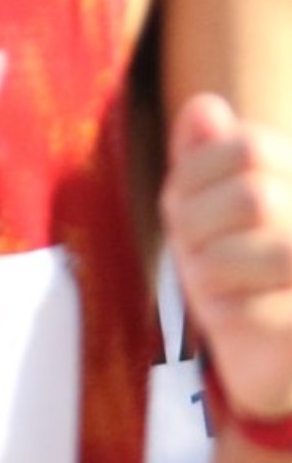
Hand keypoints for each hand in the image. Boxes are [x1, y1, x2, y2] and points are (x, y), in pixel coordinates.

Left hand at [166, 95, 291, 419]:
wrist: (272, 357)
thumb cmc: (237, 270)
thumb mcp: (207, 206)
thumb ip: (204, 156)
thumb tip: (204, 105)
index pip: (248, 146)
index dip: (197, 175)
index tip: (191, 205)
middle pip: (250, 196)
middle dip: (198, 226)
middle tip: (201, 250)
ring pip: (247, 249)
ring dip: (210, 271)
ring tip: (224, 283)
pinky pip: (246, 310)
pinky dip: (227, 312)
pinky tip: (243, 317)